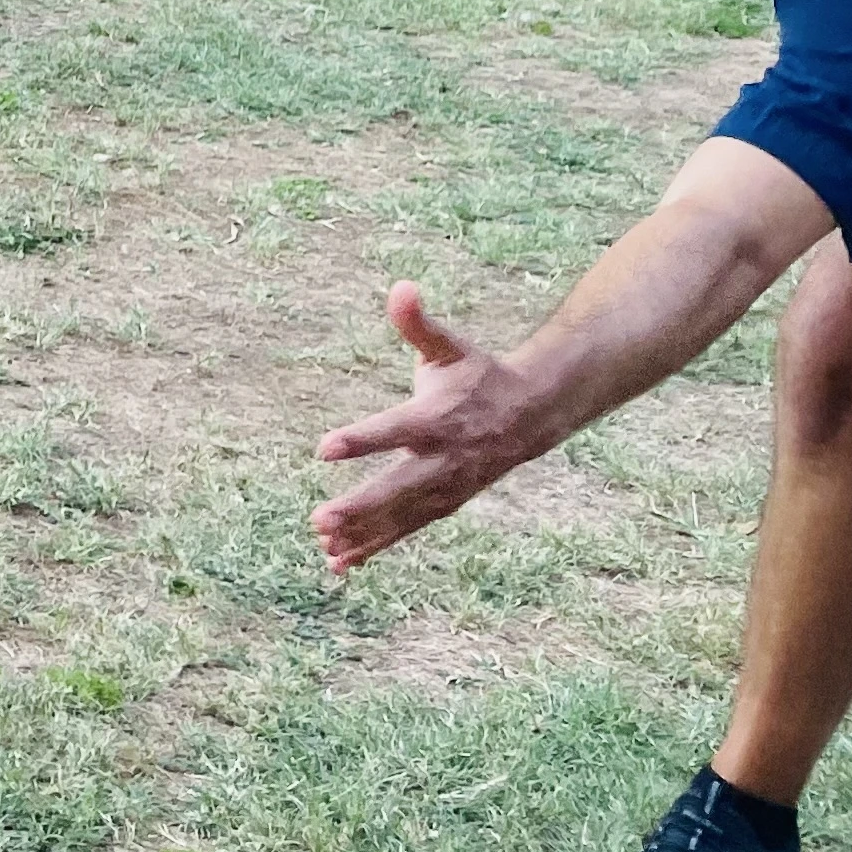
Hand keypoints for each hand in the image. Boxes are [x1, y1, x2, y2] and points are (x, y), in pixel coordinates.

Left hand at [311, 282, 530, 571]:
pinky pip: (407, 529)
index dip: (360, 439)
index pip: (393, 430)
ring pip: (401, 517)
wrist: (531, 416)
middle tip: (319, 519)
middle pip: (396, 487)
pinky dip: (376, 547)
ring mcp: (446, 488)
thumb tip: (401, 287)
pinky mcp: (445, 504)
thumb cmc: (478, 374)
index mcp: (435, 418)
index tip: (322, 449)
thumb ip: (417, 323)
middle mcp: (441, 459)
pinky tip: (341, 563)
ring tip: (324, 547)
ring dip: (364, 534)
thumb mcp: (449, 345)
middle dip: (359, 506)